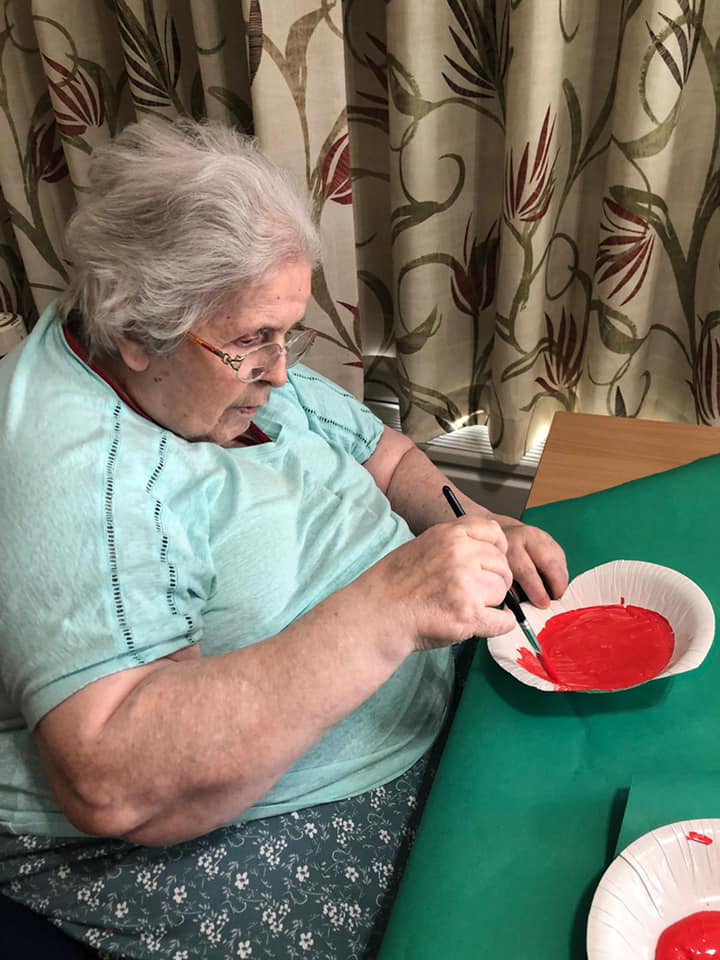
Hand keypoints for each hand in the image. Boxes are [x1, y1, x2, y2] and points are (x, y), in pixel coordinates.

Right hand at [359, 516, 515, 654]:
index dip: (498, 549)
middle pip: (502, 565)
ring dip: (489, 603)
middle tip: (475, 592)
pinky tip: (482, 623)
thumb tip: (485, 550)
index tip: (492, 561)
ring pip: (501, 593)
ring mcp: (466, 585)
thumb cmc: (394, 584)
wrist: (377, 614)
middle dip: (493, 580)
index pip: (494, 532)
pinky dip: (497, 625)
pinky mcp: (468, 615)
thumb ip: (454, 544)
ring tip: (464, 607)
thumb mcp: (422, 545)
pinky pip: (503, 621)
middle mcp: (461, 555)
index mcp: (450, 535)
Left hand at [497, 519, 567, 607]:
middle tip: (556, 600)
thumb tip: (522, 609)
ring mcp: (539, 536)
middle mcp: (525, 538)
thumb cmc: (495, 562)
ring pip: (558, 560)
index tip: (543, 604)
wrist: (494, 537)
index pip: (526, 571)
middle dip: (556, 585)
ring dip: (560, 579)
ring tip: (555, 593)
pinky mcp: (549, 539)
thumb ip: (509, 590)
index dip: (537, 590)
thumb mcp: (497, 574)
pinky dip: (561, 572)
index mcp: (508, 548)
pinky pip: (561, 558)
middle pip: (549, 563)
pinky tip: (555, 582)